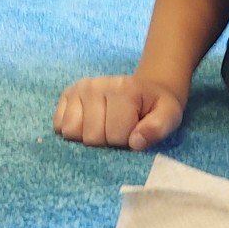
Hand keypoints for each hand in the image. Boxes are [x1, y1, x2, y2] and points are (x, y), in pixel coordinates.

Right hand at [54, 75, 184, 150]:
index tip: (135, 130)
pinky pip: (58, 125)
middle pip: (91, 137)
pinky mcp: (67, 94)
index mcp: (123, 90)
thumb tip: (135, 142)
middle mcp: (96, 85)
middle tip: (119, 129)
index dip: (127, 141)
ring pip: (71, 132)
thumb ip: (158, 128)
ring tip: (104, 126)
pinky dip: (72, 131)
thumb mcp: (170, 116)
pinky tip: (88, 124)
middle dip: (107, 141)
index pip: (115, 135)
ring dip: (87, 137)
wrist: (146, 89)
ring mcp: (79, 88)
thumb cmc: (156, 107)